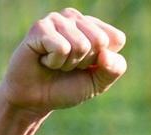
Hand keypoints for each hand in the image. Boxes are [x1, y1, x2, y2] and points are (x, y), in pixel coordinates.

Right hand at [0, 8, 126, 114]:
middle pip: (100, 41)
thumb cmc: (65, 88)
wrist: (33, 100)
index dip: (102, 62)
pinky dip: (54, 62)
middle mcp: (75, 18)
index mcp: (93, 26)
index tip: (85, 67)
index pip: (116, 38)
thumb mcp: (98, 83)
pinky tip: (43, 60)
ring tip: (55, 64)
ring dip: (68, 64)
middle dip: (85, 62)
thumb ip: (114, 69)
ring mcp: (57, 20)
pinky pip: (62, 48)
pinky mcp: (40, 27)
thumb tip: (106, 54)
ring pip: (81, 45)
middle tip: (67, 66)